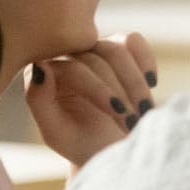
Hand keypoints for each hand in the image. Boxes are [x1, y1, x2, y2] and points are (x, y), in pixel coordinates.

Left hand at [25, 32, 158, 167]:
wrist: (111, 149)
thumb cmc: (82, 144)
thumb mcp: (57, 132)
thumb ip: (39, 100)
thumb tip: (41, 65)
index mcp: (45, 75)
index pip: (74, 69)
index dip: (100, 90)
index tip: (120, 114)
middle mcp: (66, 57)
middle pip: (98, 59)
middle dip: (122, 91)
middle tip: (135, 121)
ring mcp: (93, 50)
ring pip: (117, 49)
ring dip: (136, 82)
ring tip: (144, 112)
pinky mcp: (118, 47)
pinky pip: (133, 40)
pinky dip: (145, 60)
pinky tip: (151, 84)